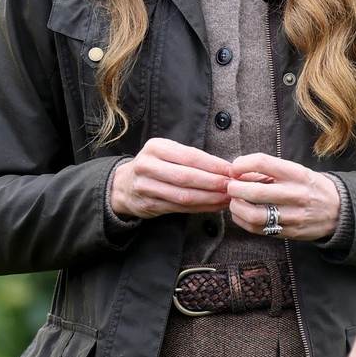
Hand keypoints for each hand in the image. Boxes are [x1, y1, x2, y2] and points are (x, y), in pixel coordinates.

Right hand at [110, 139, 233, 218]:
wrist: (123, 185)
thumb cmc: (154, 166)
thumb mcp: (167, 153)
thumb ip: (192, 158)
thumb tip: (226, 167)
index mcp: (156, 148)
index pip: (190, 156)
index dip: (213, 164)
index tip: (232, 170)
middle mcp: (148, 166)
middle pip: (186, 177)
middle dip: (213, 183)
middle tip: (232, 187)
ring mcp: (146, 187)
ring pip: (183, 195)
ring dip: (209, 198)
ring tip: (227, 198)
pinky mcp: (149, 205)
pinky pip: (180, 208)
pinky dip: (201, 208)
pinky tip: (215, 206)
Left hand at [226, 153, 340, 240]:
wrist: (339, 210)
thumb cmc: (311, 187)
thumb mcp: (297, 171)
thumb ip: (270, 172)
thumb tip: (238, 172)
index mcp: (297, 173)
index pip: (263, 162)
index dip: (242, 164)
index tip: (234, 168)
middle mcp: (296, 194)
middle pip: (256, 192)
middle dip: (235, 189)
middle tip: (231, 187)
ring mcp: (294, 215)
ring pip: (255, 215)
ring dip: (237, 208)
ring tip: (235, 202)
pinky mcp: (290, 232)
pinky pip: (260, 229)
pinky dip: (243, 221)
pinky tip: (241, 215)